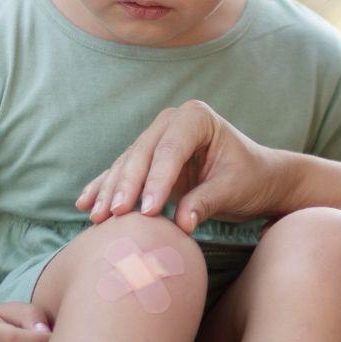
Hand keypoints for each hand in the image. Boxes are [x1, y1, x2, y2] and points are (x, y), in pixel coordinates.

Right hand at [76, 99, 292, 232]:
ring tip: (97, 218)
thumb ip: (206, 202)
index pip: (170, 150)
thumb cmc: (249, 179)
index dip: (156, 181)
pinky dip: (104, 189)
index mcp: (195, 118)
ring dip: (110, 192)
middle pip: (142, 155)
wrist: (256, 178)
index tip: (147, 212)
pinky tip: (84, 204)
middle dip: (126, 187)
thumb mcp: (233, 189)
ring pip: (127, 165)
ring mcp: (156, 138)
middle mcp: (171, 122)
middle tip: (114, 215)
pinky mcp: (147, 159)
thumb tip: (181, 223)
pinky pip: (121, 173)